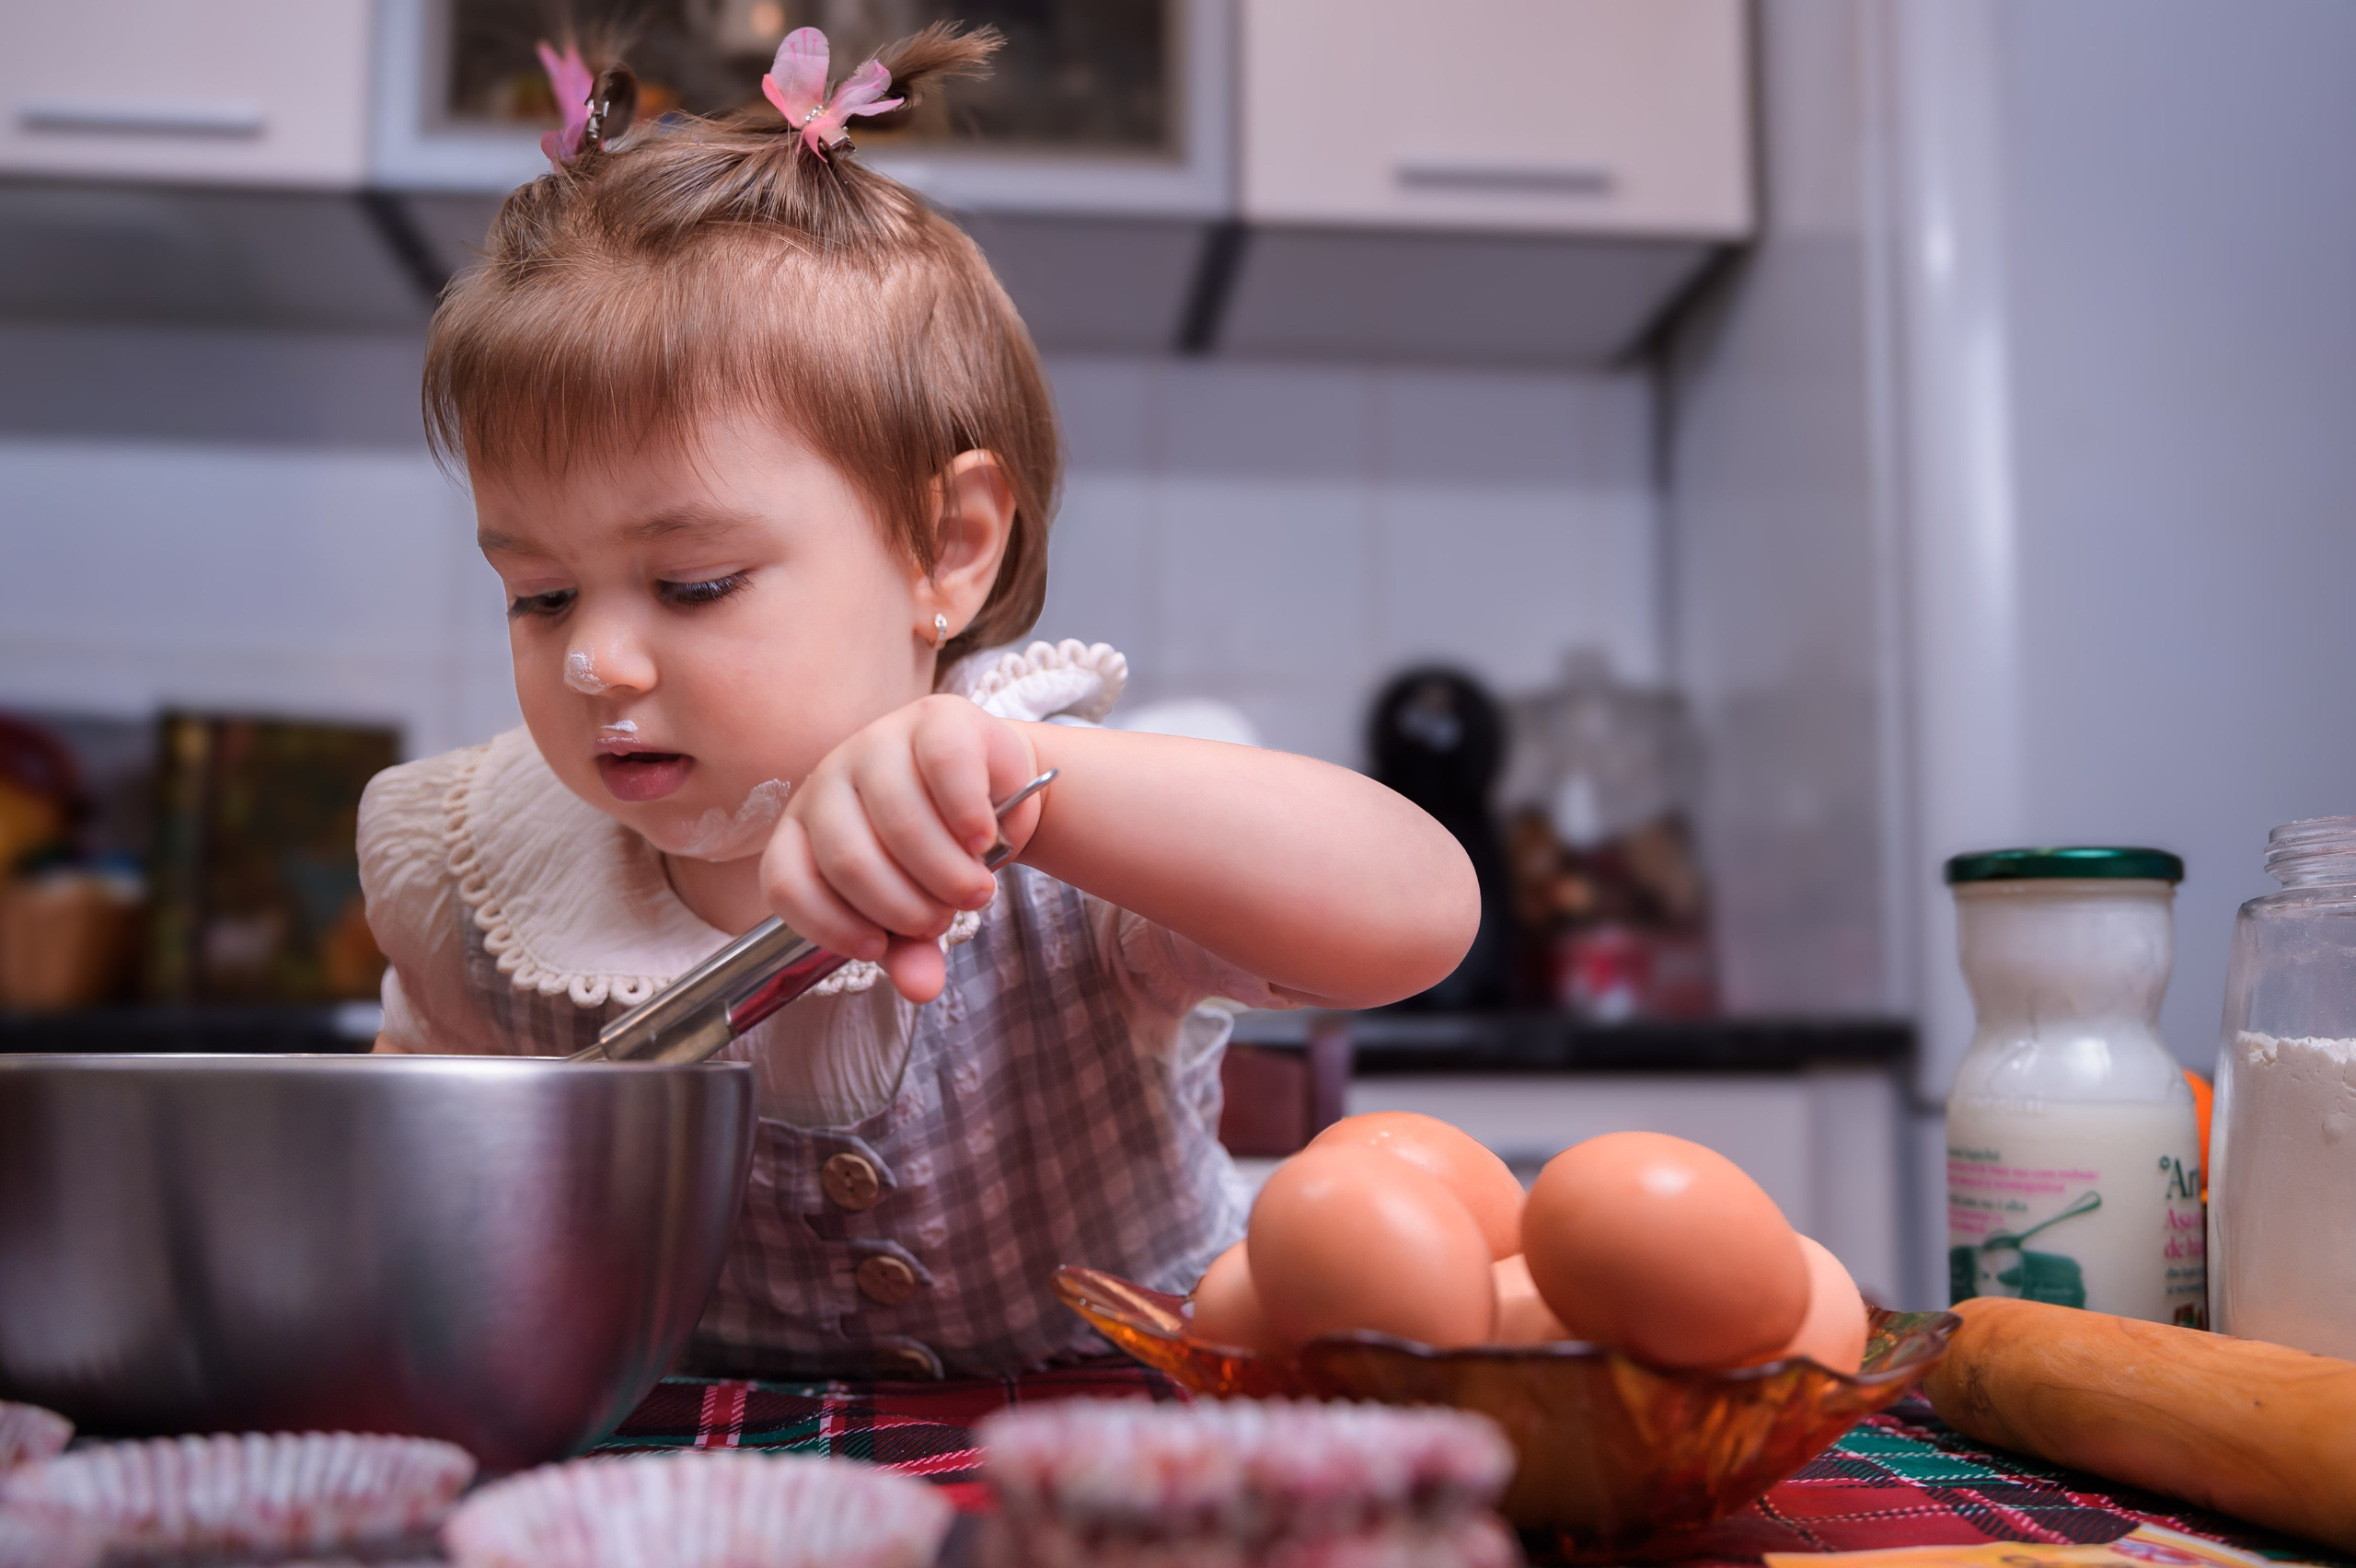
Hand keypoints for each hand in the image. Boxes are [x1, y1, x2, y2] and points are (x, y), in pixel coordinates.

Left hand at [760, 695, 1040, 1000]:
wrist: (998, 790)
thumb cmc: (942, 851)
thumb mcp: (919, 906)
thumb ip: (911, 950)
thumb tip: (923, 988)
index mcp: (804, 829)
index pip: (787, 882)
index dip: (829, 925)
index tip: (878, 947)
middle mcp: (828, 781)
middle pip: (847, 859)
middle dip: (905, 907)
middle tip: (945, 917)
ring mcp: (877, 743)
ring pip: (898, 820)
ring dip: (946, 873)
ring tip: (974, 889)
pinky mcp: (933, 718)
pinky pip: (944, 770)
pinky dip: (969, 818)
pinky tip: (984, 839)